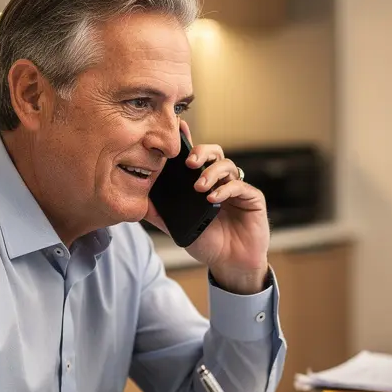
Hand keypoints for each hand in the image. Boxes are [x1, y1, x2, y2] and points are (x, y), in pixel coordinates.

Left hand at [144, 120, 270, 293]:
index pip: (196, 158)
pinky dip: (224, 189)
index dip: (188, 141)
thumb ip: (161, 215)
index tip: (179, 127)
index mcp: (204, 183)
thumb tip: (138, 204)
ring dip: (211, 173)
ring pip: (227, 165)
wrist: (229, 264)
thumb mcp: (178, 228)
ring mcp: (238, 188)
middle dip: (201, 152)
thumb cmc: (207, 243)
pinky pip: (239, 185)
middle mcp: (221, 181)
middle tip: (189, 162)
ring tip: (199, 188)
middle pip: (215, 153)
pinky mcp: (253, 198)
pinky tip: (213, 199)